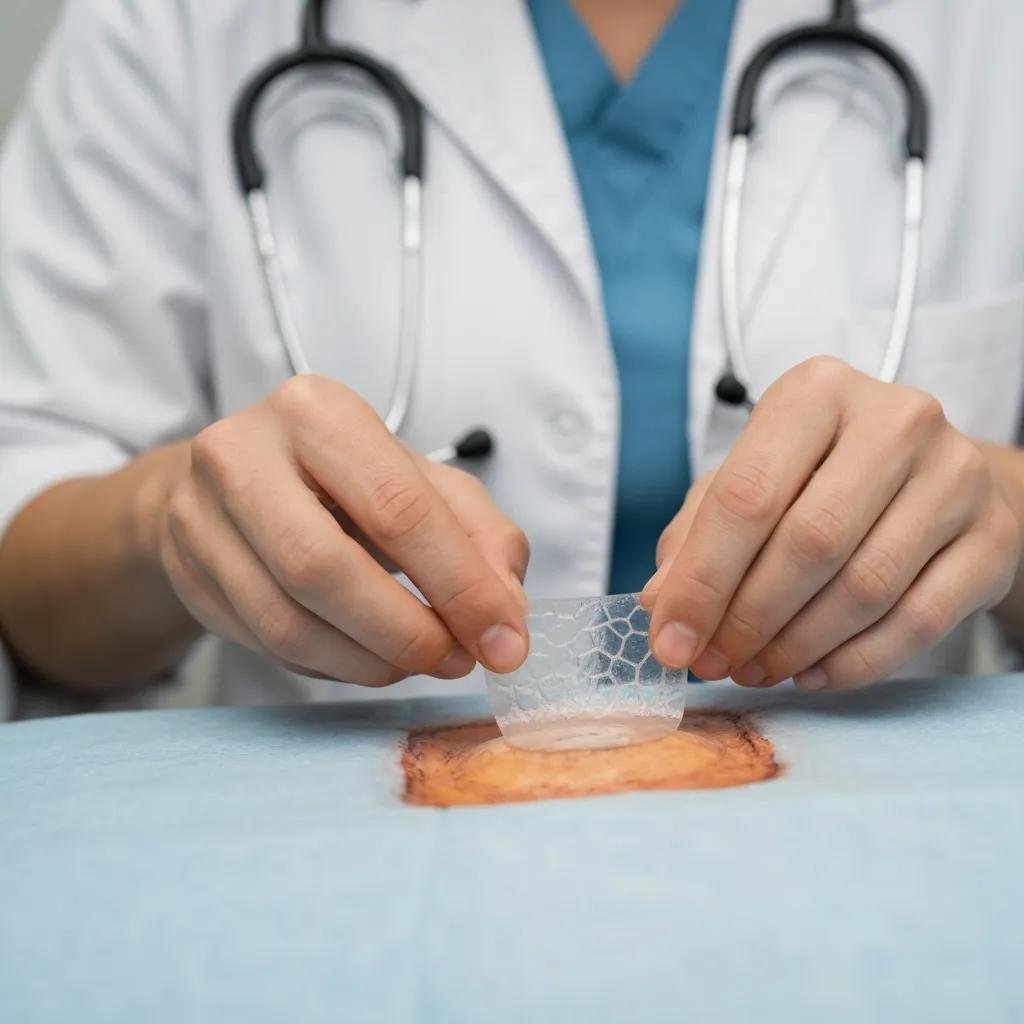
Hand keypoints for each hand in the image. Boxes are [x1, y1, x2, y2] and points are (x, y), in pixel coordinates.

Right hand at [154, 376, 528, 685]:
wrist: (235, 479)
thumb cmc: (342, 478)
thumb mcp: (422, 481)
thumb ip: (480, 535)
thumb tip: (507, 614)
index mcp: (317, 412)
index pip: (398, 509)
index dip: (461, 587)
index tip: (505, 640)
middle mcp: (242, 454)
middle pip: (325, 569)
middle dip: (407, 632)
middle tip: (458, 659)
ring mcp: (200, 517)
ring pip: (288, 622)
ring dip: (371, 662)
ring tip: (419, 660)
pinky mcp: (186, 574)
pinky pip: (266, 645)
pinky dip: (333, 666)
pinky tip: (367, 656)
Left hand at [642, 357, 1021, 692]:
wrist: (932, 474)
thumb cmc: (818, 476)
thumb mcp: (746, 482)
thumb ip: (695, 536)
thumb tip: (659, 604)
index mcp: (816, 391)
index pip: (747, 496)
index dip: (701, 581)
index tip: (672, 641)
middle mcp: (895, 419)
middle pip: (808, 542)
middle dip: (748, 619)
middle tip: (714, 662)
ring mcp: (956, 475)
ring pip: (864, 587)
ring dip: (796, 646)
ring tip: (755, 670)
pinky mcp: (994, 536)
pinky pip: (918, 622)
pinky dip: (854, 662)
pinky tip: (811, 674)